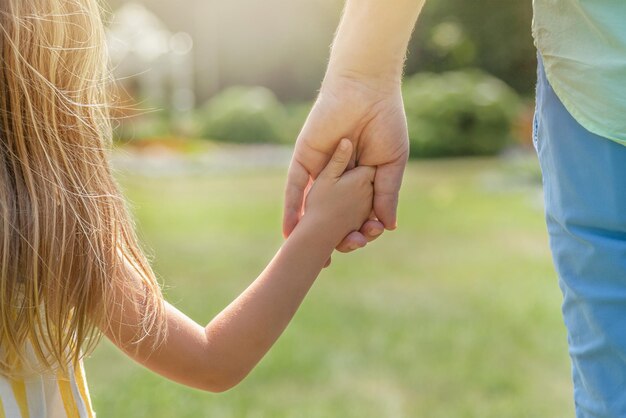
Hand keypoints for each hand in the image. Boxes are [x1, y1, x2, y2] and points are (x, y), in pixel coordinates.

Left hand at [284, 74, 408, 251]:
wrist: (367, 90)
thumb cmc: (386, 123)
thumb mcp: (391, 164)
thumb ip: (387, 194)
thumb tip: (388, 226)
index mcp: (361, 179)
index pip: (358, 212)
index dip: (361, 227)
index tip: (366, 238)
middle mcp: (338, 178)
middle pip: (334, 214)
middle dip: (335, 234)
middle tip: (341, 250)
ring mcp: (319, 170)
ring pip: (312, 206)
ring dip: (310, 230)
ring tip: (309, 254)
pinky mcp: (303, 160)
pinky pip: (294, 188)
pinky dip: (291, 209)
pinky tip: (289, 231)